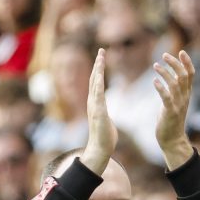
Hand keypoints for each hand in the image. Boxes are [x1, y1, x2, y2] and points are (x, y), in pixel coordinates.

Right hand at [79, 48, 116, 175]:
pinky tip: (100, 74)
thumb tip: (106, 116)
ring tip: (101, 56)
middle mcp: (92, 103)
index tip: (102, 58)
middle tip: (101, 50)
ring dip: (98, 69)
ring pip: (95, 83)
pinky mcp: (98, 112)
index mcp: (96, 104)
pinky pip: (98, 94)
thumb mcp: (106, 122)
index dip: (99, 70)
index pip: (97, 83)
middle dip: (98, 64)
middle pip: (94, 79)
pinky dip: (98, 83)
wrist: (100, 150)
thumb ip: (104, 115)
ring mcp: (94, 106)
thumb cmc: (105, 139)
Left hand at [153, 51, 195, 169]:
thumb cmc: (171, 120)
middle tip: (164, 55)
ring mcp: (178, 105)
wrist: (172, 139)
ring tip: (155, 66)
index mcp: (186, 94)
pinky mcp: (170, 112)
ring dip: (165, 73)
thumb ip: (175, 89)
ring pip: (175, 84)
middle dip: (175, 63)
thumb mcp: (174, 101)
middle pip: (183, 76)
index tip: (181, 51)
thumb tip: (171, 75)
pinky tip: (154, 81)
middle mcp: (184, 98)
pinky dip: (161, 88)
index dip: (187, 62)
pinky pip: (166, 98)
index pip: (191, 74)